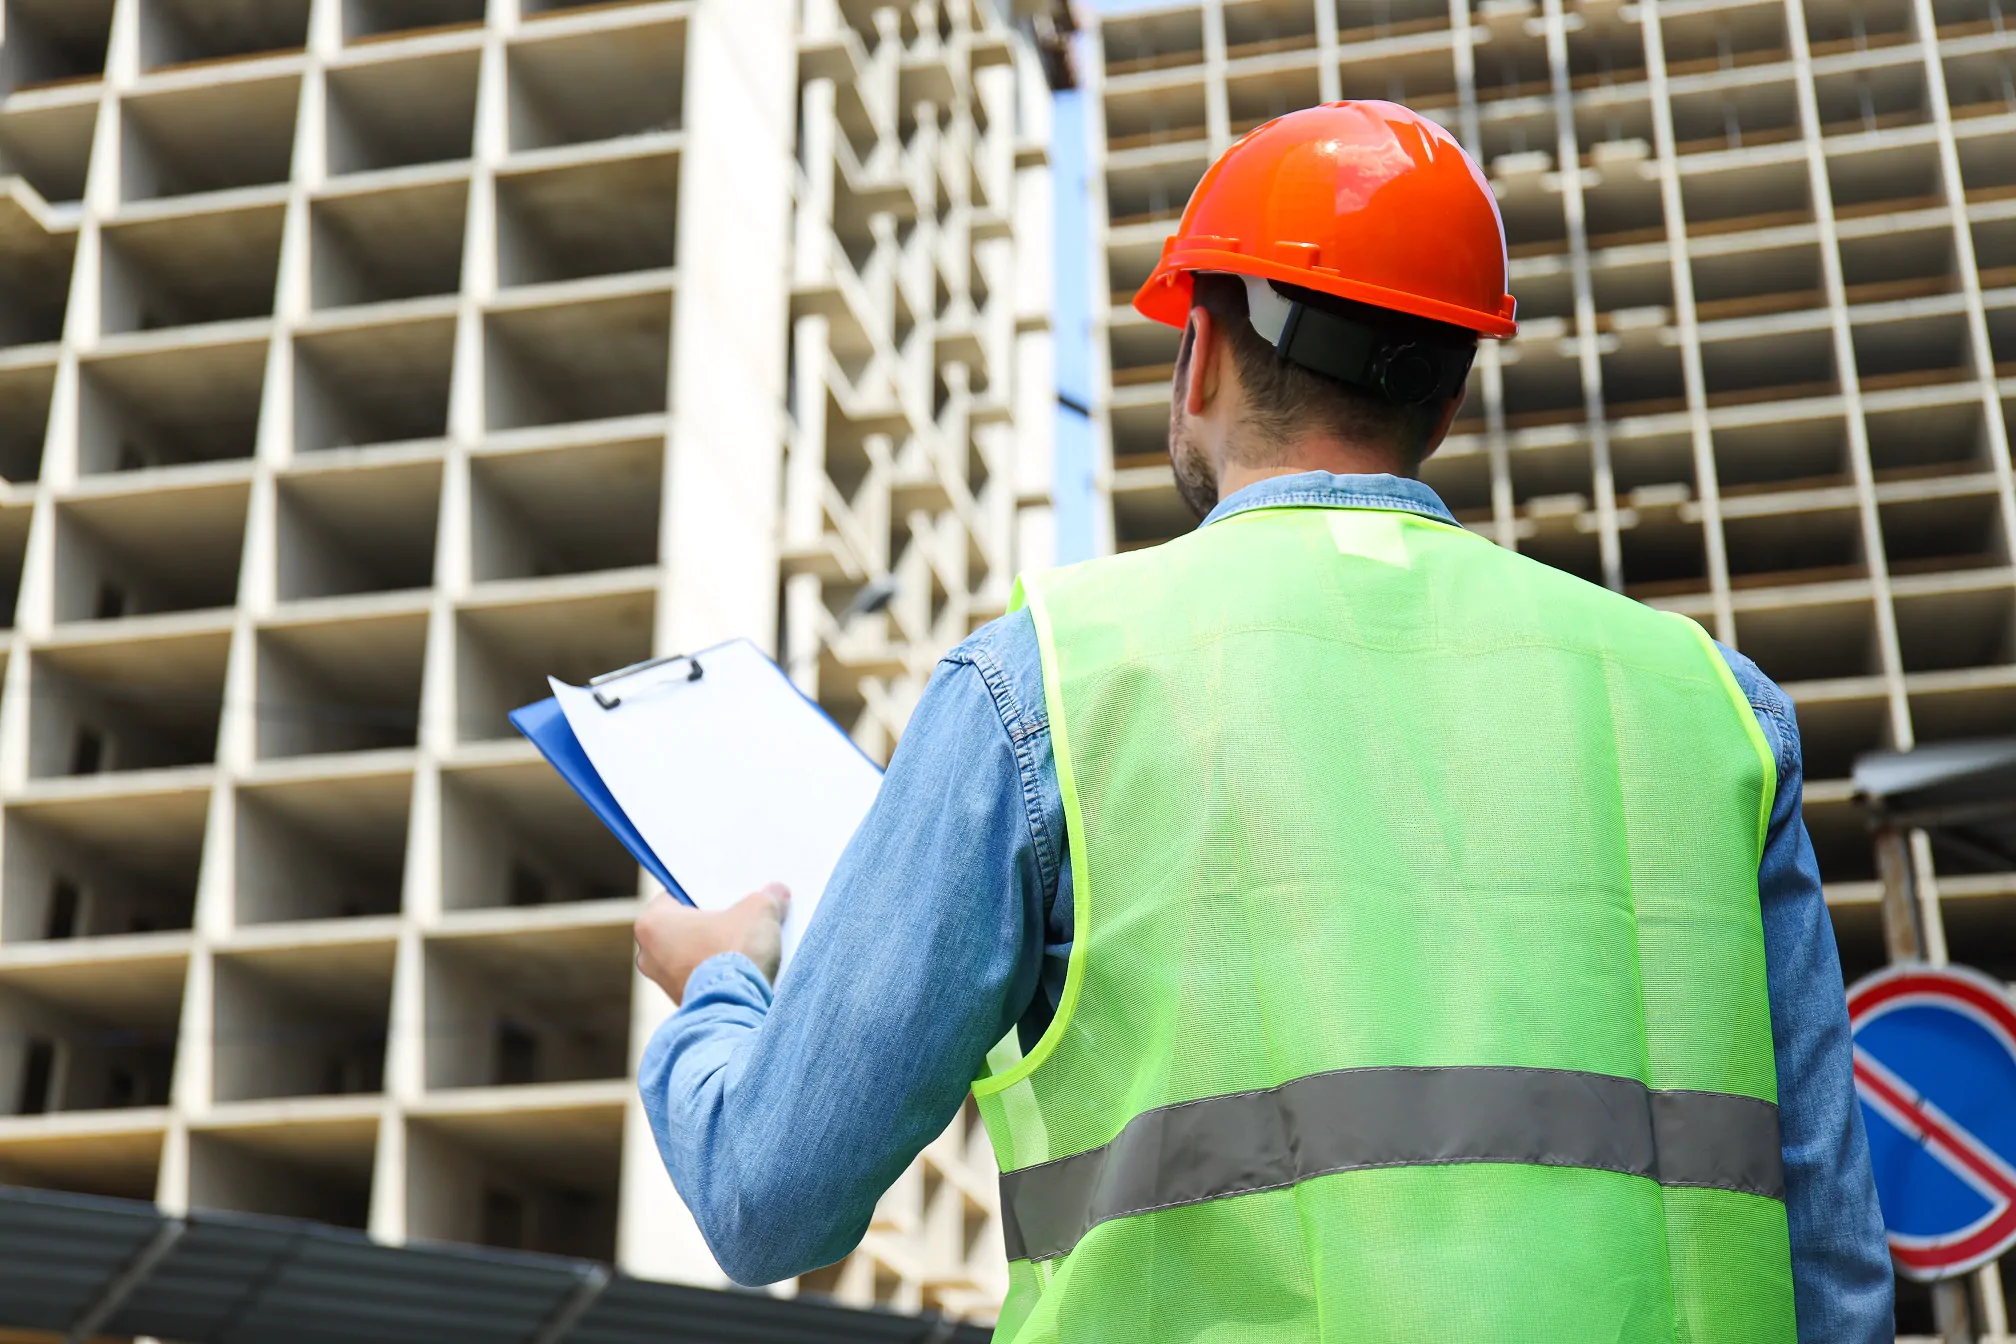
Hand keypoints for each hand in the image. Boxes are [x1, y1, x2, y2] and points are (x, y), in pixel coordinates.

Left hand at [634, 884, 789, 1004]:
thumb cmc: (735, 953)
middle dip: (713, 921)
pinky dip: (719, 973)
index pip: (678, 894)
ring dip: (717, 948)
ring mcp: (664, 983)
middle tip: (742, 914)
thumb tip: (776, 894)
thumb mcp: (760, 909)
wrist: (738, 1008)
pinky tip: (744, 968)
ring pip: (694, 953)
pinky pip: (702, 978)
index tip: (729, 893)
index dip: (708, 891)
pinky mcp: (683, 1004)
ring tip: (748, 942)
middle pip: (686, 925)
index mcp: (652, 922)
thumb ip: (767, 896)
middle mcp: (648, 954)